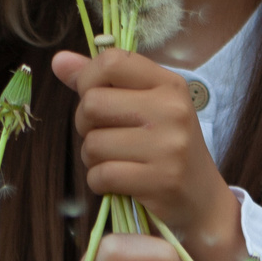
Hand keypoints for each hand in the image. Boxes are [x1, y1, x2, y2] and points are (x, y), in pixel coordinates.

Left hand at [52, 47, 242, 260]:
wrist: (202, 200)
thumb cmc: (166, 148)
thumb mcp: (144, 107)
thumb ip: (101, 83)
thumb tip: (59, 60)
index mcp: (168, 84)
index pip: (112, 61)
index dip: (88, 79)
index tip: (94, 98)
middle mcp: (171, 109)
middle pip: (92, 103)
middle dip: (85, 124)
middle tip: (103, 137)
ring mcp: (168, 145)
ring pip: (93, 143)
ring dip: (92, 157)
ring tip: (113, 161)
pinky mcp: (160, 180)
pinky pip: (102, 175)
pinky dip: (99, 182)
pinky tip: (116, 182)